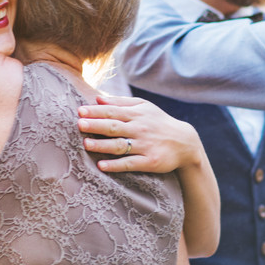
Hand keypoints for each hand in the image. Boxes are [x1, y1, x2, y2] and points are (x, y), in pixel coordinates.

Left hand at [78, 95, 200, 173]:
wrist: (185, 142)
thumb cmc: (159, 122)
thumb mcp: (144, 107)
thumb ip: (121, 102)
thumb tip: (97, 98)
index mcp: (137, 114)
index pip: (113, 111)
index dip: (96, 111)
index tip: (80, 111)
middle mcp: (140, 129)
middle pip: (114, 127)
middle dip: (96, 125)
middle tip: (79, 124)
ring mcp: (145, 146)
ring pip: (120, 146)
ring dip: (102, 145)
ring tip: (86, 144)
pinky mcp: (150, 162)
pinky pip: (130, 163)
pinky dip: (115, 165)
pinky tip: (101, 165)